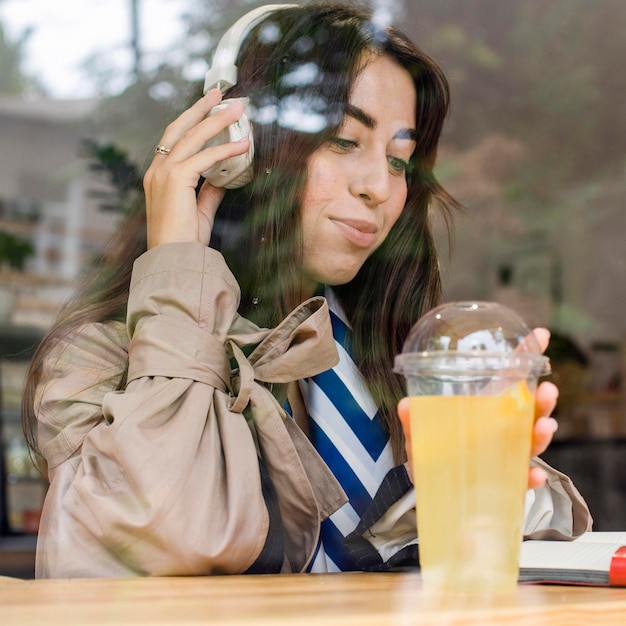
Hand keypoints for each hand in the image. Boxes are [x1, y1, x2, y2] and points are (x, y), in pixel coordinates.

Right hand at [143, 89, 250, 248]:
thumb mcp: (200, 210)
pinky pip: (204, 158)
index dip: (192, 121)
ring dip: (216, 121)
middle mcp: (157, 170)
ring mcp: (163, 173)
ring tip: (236, 110)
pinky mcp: (175, 180)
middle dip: (201, 109)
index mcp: (158, 176)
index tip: (209, 108)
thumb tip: (225, 177)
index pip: (175, 140)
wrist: (174, 258)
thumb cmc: (184, 240)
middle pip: (180, 128)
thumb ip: (210, 191)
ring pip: (192, 137)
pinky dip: (225, 150)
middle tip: (220, 94)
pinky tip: (242, 146)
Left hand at [397, 327, 558, 489]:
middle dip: (542, 401)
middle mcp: (503, 428)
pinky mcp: (507, 483)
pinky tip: (532, 475)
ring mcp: (508, 455)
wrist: (431, 490)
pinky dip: (530, 478)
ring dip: (541, 434)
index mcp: (486, 408)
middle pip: (529, 410)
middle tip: (547, 390)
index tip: (540, 336)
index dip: (525, 357)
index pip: (509, 378)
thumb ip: (414, 421)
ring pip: (532, 442)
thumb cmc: (433, 453)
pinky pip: (523, 480)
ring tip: (544, 427)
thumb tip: (406, 405)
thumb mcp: (420, 434)